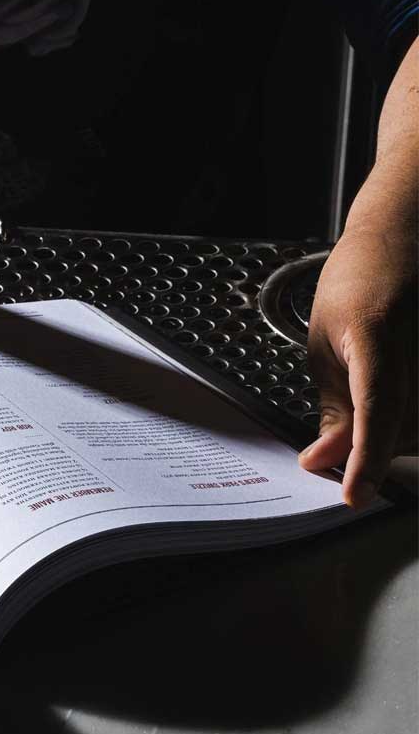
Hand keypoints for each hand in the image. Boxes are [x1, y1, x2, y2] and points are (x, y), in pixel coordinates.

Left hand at [299, 224, 416, 507]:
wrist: (405, 237)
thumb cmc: (358, 283)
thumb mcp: (326, 341)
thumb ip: (333, 405)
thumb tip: (322, 461)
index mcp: (379, 335)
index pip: (378, 411)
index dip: (365, 459)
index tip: (353, 496)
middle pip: (406, 431)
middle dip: (371, 451)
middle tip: (337, 448)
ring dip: (397, 439)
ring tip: (374, 410)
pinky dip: (414, 424)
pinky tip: (400, 411)